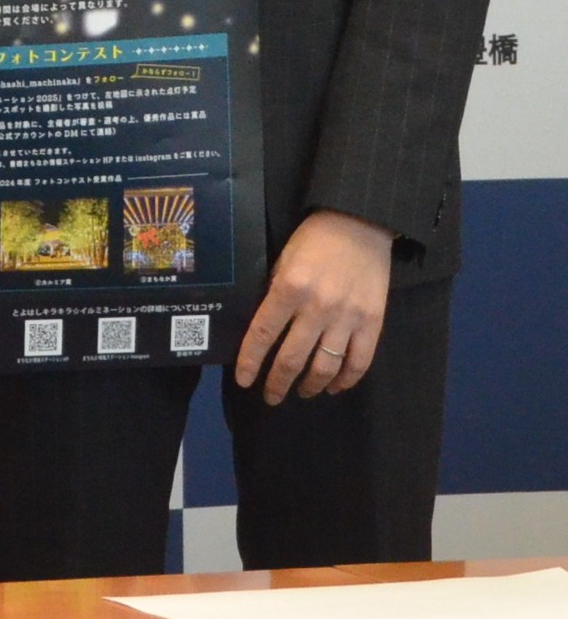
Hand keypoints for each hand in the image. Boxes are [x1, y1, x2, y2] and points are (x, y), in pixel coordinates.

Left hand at [234, 209, 394, 404]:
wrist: (360, 223)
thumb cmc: (313, 239)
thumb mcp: (282, 260)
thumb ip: (274, 294)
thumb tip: (264, 329)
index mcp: (289, 289)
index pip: (263, 334)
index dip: (251, 361)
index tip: (244, 380)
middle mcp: (317, 308)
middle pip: (293, 358)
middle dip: (278, 383)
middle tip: (270, 396)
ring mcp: (348, 318)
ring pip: (325, 367)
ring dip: (310, 386)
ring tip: (301, 392)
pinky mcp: (373, 323)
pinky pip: (359, 362)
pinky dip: (345, 381)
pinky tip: (333, 386)